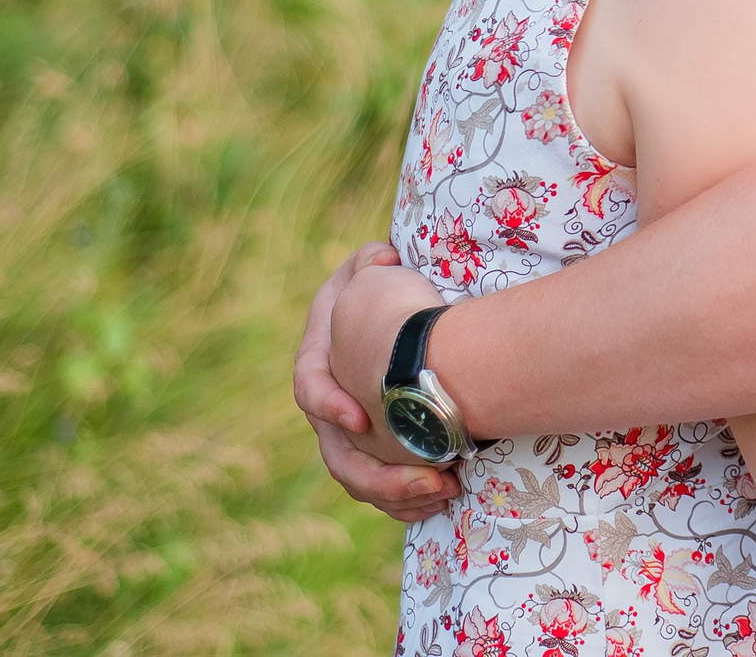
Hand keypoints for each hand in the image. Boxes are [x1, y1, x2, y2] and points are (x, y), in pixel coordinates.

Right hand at [292, 242, 459, 520]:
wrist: (383, 319)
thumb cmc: (374, 291)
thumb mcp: (369, 268)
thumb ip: (371, 261)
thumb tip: (384, 256)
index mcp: (318, 367)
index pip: (310, 389)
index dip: (329, 404)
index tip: (359, 417)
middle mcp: (330, 411)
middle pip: (341, 458)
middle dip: (382, 475)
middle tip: (430, 478)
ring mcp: (351, 438)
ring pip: (364, 482)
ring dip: (400, 494)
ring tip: (443, 491)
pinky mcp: (376, 454)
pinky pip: (385, 490)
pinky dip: (410, 500)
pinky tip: (445, 498)